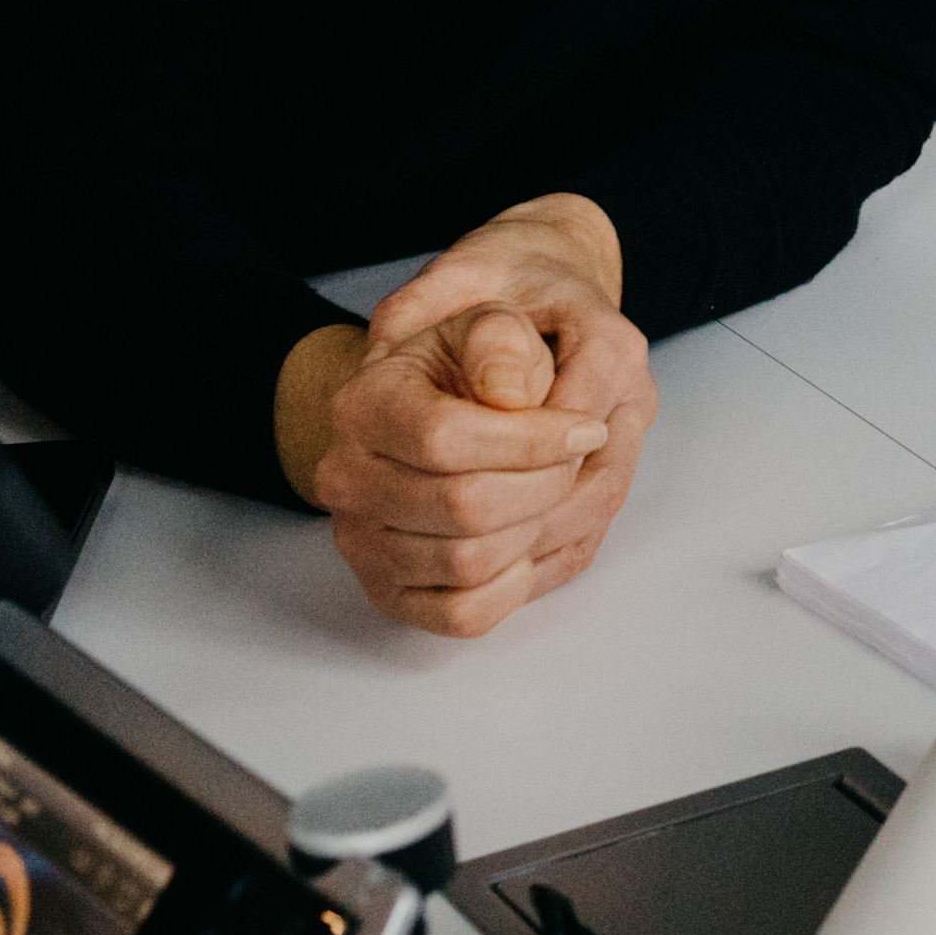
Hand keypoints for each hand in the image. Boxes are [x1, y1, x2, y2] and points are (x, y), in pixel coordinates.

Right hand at [273, 194, 657, 636]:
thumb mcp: (494, 321)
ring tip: (577, 488)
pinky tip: (547, 530)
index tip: (590, 426)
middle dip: (550, 484)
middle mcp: (345, 478)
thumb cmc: (481, 359)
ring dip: (546, 528)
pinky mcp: (391, 592)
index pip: (446, 438)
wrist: (449, 398)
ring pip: (472, 563)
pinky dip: (523, 579)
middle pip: (465, 507)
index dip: (535, 439)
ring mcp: (362, 542)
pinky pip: (466, 613)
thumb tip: (511, 391)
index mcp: (362, 403)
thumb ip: (501, 342)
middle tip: (590, 458)